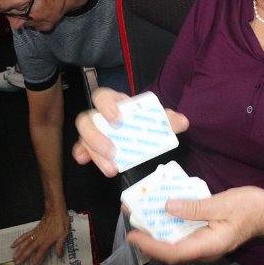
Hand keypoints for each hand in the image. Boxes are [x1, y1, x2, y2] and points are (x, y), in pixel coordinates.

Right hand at [11, 209, 70, 264]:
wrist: (56, 211)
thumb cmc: (61, 223)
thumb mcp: (64, 235)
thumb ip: (60, 245)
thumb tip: (59, 255)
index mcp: (47, 241)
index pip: (40, 253)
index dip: (36, 260)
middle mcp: (39, 238)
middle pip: (29, 249)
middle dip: (23, 257)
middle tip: (17, 264)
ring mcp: (35, 234)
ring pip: (25, 243)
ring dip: (19, 250)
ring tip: (13, 257)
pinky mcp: (33, 230)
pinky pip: (24, 236)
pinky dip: (18, 240)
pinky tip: (13, 244)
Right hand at [72, 88, 188, 175]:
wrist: (146, 133)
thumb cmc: (148, 121)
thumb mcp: (159, 119)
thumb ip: (169, 119)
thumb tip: (182, 121)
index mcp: (116, 103)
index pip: (103, 96)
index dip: (106, 106)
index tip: (117, 121)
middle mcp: (101, 115)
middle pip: (86, 119)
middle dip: (96, 136)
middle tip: (113, 152)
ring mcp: (94, 130)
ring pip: (84, 137)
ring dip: (94, 152)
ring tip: (111, 168)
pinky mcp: (91, 145)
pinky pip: (80, 147)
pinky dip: (81, 154)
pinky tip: (85, 160)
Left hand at [127, 186, 263, 264]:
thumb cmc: (252, 208)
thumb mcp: (223, 203)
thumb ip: (195, 207)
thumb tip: (168, 208)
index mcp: (209, 245)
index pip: (174, 252)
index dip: (151, 246)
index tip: (134, 235)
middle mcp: (203, 250)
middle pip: (169, 250)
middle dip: (148, 236)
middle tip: (131, 216)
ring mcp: (203, 244)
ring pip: (174, 243)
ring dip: (156, 230)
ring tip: (139, 212)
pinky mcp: (204, 236)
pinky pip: (181, 234)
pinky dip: (167, 225)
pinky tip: (159, 211)